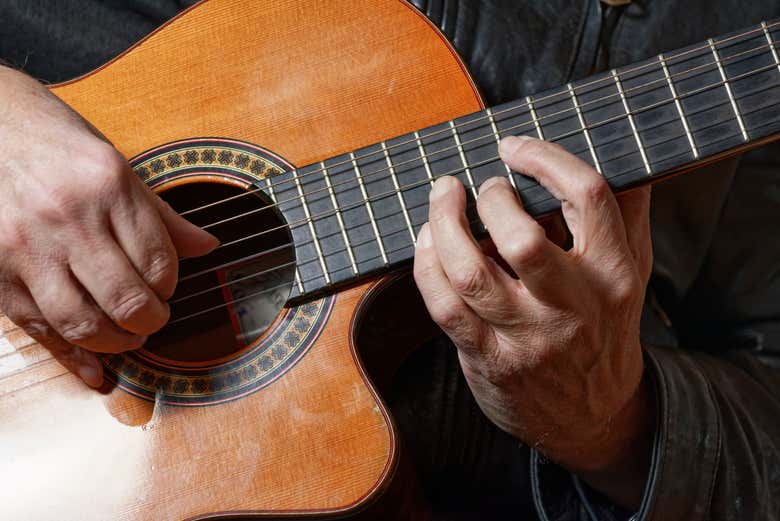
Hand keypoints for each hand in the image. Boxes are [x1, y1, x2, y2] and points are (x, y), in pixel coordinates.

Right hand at [0, 67, 217, 387]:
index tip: (167, 288)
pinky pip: (39, 328)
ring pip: (83, 322)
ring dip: (116, 343)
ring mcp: (27, 248)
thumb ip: (162, 215)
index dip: (171, 286)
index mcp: (108, 186)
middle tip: (154, 319)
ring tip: (129, 337)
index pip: (158, 262)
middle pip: (125, 298)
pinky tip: (95, 370)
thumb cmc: (58, 144)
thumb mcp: (118, 166)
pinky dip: (72, 357)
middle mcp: (68, 218)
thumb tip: (208, 248)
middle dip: (151, 321)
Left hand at [413, 135, 654, 508]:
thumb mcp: (633, 274)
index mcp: (613, 275)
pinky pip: (443, 305)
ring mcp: (527, 337)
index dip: (545, 158)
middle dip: (490, 198)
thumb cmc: (605, 331)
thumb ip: (626, 214)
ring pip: (470, 272)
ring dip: (444, 224)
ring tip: (443, 198)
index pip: (588, 197)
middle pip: (522, 239)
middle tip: (481, 187)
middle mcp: (573, 307)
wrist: (591, 416)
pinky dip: (426, 264)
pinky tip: (428, 241)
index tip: (515, 147)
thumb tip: (612, 151)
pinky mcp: (488, 358)